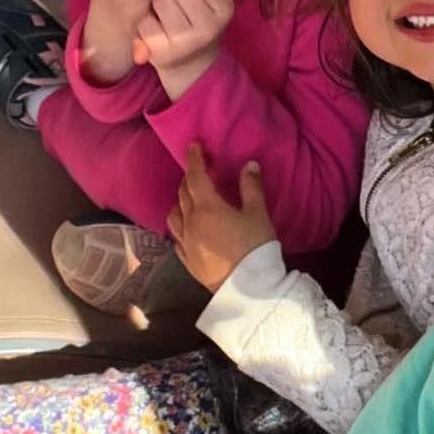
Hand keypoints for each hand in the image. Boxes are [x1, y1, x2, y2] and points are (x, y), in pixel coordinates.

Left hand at [130, 0, 235, 99]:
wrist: (192, 61)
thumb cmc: (198, 17)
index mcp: (224, 7)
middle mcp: (208, 27)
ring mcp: (185, 42)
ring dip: (158, 0)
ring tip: (168, 13)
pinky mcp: (162, 52)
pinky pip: (145, 20)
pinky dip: (147, 19)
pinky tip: (158, 27)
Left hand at [167, 144, 276, 292]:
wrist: (247, 288)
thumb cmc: (255, 247)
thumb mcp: (258, 214)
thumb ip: (251, 188)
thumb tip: (249, 164)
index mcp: (207, 207)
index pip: (195, 176)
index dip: (194, 159)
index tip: (194, 146)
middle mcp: (191, 222)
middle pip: (183, 194)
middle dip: (189, 178)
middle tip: (199, 170)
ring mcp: (186, 243)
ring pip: (174, 216)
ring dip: (180, 202)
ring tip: (190, 199)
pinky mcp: (187, 261)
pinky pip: (176, 238)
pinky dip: (179, 226)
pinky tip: (186, 227)